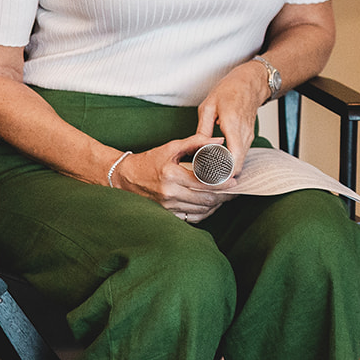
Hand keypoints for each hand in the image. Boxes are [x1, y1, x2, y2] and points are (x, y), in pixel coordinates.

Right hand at [109, 132, 234, 221]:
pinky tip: (211, 205)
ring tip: (225, 197)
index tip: (234, 181)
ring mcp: (166, 206)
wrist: (125, 177)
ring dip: (215, 205)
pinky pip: (190, 218)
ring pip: (199, 210)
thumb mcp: (172, 147)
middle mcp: (169, 193)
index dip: (221, 183)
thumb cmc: (149, 160)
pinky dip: (203, 213)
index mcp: (171, 175)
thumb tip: (219, 141)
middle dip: (222, 196)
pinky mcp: (166, 213)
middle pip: (204, 199)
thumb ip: (196, 142)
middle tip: (234, 190)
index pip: (204, 183)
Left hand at [195, 61, 267, 177]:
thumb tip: (197, 147)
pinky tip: (217, 163)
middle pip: (237, 163)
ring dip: (226, 169)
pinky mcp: (249, 137)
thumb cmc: (230, 90)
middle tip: (203, 181)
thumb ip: (203, 129)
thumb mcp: (209, 106)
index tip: (208, 178)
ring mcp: (248, 135)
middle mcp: (244, 133)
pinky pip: (241, 155)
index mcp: (232, 124)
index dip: (222, 171)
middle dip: (221, 174)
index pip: (233, 155)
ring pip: (240, 161)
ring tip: (208, 174)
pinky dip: (231, 162)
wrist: (251, 83)